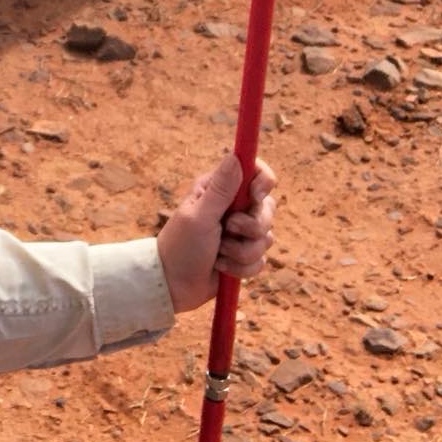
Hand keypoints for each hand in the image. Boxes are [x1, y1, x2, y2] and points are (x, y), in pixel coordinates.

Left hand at [156, 155, 277, 313]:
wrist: (173, 285)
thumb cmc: (180, 246)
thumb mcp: (199, 216)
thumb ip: (221, 189)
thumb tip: (236, 157)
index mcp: (219, 189)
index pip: (255, 172)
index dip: (263, 182)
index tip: (255, 197)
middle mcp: (233, 207)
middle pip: (268, 207)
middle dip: (251, 226)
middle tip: (227, 230)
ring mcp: (240, 232)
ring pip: (266, 237)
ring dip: (242, 251)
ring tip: (218, 254)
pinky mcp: (244, 255)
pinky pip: (261, 261)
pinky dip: (241, 268)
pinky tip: (221, 268)